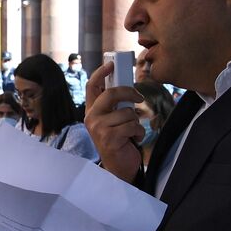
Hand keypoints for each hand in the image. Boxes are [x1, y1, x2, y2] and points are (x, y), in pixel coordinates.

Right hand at [84, 62, 144, 182]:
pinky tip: (133, 139)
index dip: (101, 73)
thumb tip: (129, 89)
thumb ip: (115, 106)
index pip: (92, 86)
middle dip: (129, 92)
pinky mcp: (109, 138)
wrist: (118, 167)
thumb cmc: (118, 140)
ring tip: (132, 131)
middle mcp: (91, 118)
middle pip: (111, 94)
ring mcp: (98, 128)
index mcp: (92, 110)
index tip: (111, 64)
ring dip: (136, 122)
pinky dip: (138, 132)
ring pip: (126, 112)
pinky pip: (132, 126)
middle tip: (139, 98)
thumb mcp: (113, 120)